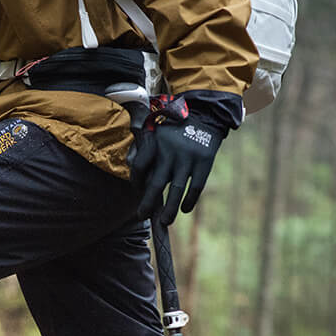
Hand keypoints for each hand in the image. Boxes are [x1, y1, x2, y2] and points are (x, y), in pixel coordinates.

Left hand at [129, 95, 225, 226]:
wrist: (204, 113)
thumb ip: (140, 147)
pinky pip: (196, 186)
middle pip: (156, 183)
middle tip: (142, 215)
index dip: (136, 181)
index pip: (139, 167)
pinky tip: (184, 209)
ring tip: (165, 222)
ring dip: (170, 209)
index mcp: (155, 142)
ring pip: (177, 189)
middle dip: (148, 203)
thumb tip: (130, 165)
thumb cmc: (173, 127)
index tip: (138, 189)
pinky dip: (190, 200)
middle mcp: (170, 151)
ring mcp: (188, 157)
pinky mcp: (204, 161)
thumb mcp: (154, 130)